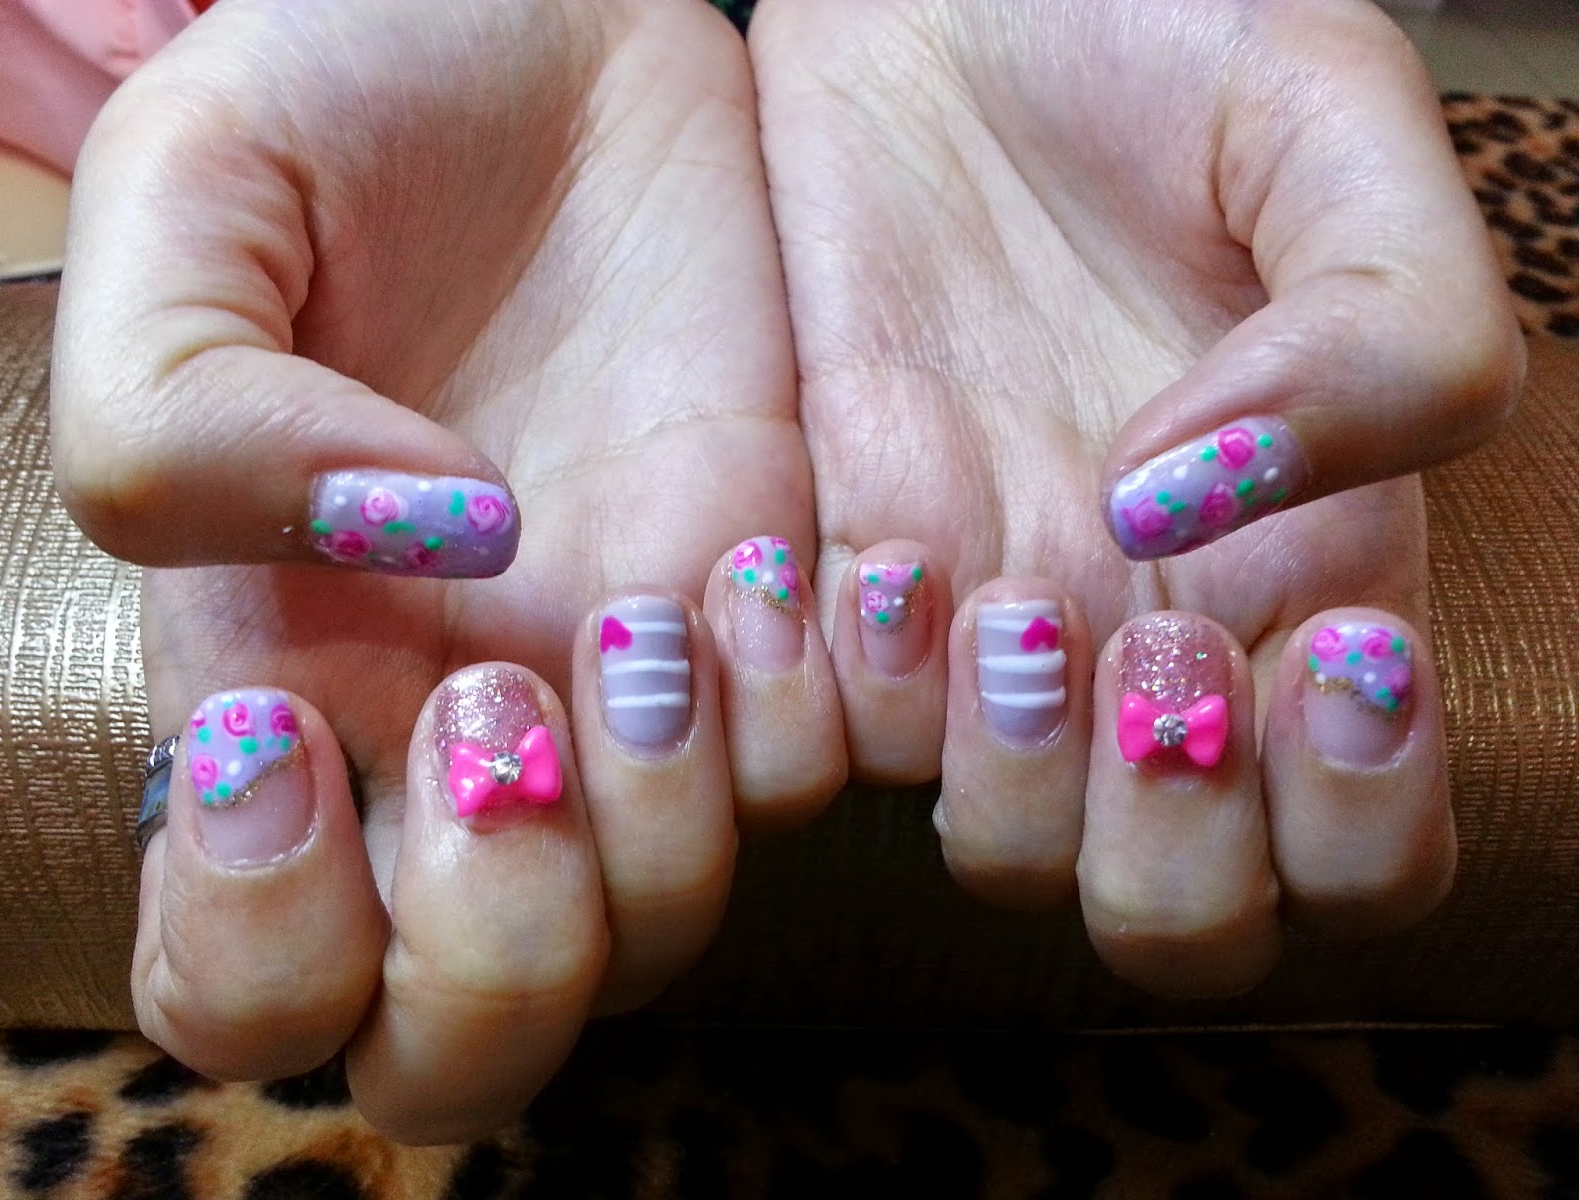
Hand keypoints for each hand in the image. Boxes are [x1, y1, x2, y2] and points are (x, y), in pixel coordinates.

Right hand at [53, 0, 846, 1141]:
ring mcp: (630, 686)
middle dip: (498, 955)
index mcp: (274, 673)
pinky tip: (770, 569)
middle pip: (475, 1031)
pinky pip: (821, 772)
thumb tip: (403, 548)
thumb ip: (184, 415)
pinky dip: (810, 718)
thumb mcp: (190, 203)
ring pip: (666, 928)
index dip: (262, 941)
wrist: (554, 19)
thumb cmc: (348, 89)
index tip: (297, 731)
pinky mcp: (776, 607)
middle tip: (506, 720)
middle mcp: (454, 726)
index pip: (251, 976)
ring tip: (658, 608)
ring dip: (668, 826)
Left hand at [750, 0, 1521, 994]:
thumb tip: (1196, 505)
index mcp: (1304, 568)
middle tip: (1140, 643)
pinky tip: (848, 564)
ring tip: (977, 590)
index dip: (1353, 819)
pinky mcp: (821, 574)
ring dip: (1001, 776)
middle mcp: (1142, 635)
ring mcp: (972, 623)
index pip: (1361, 845)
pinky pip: (812, 739)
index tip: (1320, 654)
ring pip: (998, 855)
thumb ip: (1382, 325)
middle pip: (1174, 910)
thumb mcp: (1328, 122)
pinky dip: (823, 704)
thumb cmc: (1145, 32)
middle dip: (1166, 843)